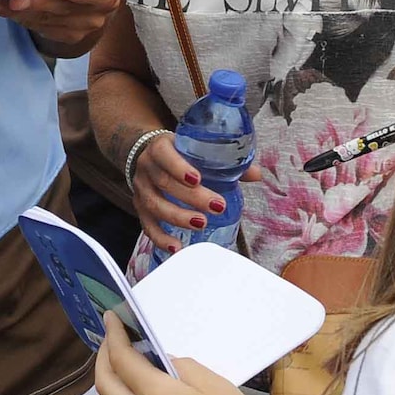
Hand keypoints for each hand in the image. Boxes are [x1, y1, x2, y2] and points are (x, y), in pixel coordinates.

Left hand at [93, 315, 293, 394]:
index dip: (113, 336)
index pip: (121, 360)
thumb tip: (166, 362)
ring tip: (143, 362)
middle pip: (107, 386)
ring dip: (123, 381)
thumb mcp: (218, 388)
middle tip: (113, 338)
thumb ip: (186, 369)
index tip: (110, 317)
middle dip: (103, 359)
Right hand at [130, 127, 230, 253]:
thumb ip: (224, 161)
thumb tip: (255, 174)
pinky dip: (160, 238)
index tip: (197, 179)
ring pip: (154, 204)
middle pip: (164, 182)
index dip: (178, 166)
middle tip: (217, 206)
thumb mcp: (195, 150)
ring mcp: (141, 188)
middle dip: (191, 197)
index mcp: (160, 147)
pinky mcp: (138, 207)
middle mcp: (147, 167)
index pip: (164, 155)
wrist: (149, 156)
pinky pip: (147, 225)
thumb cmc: (178, 153)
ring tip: (201, 224)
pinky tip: (176, 247)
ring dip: (178, 217)